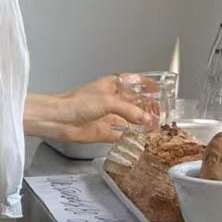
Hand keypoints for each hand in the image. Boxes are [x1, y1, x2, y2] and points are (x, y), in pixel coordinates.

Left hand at [32, 77, 155, 146]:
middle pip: (134, 103)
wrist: (60, 120)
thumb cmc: (78, 103)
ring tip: (155, 128)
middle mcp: (111, 100)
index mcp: (112, 85)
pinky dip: (129, 137)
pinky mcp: (103, 132)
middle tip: (161, 113)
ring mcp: (108, 116)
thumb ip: (129, 110)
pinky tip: (140, 139)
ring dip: (140, 124)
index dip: (147, 86)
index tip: (160, 90)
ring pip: (129, 120)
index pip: (134, 82)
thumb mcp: (109, 101)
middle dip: (147, 107)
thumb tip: (146, 119)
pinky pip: (120, 135)